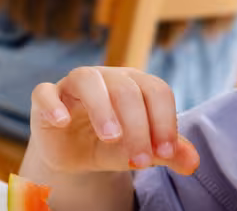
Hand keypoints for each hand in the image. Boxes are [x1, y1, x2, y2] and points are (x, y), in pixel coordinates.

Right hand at [29, 67, 200, 176]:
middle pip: (125, 88)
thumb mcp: (142, 151)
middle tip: (140, 161)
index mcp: (134, 83)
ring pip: (87, 80)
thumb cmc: (113, 146)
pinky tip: (63, 122)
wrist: (75, 155)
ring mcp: (73, 85)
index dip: (164, 121)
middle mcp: (105, 76)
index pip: (156, 90)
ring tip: (111, 138)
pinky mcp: (46, 98)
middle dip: (137, 126)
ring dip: (102, 109)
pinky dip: (53, 104)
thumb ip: (168, 153)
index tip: (164, 153)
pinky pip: (44, 92)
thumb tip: (192, 161)